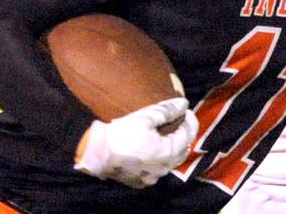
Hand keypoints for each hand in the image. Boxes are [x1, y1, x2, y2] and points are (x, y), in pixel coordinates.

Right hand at [74, 97, 197, 187]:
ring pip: (172, 161)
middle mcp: (164, 168)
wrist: (96, 154)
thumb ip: (168, 110)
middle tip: (178, 120)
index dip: (190, 120)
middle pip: (183, 149)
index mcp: (169, 152)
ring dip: (174, 147)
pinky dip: (161, 158)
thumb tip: (183, 104)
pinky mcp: (141, 182)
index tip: (185, 109)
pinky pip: (158, 169)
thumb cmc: (122, 134)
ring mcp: (153, 178)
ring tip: (167, 133)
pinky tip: (154, 148)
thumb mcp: (146, 117)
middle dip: (184, 134)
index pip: (188, 134)